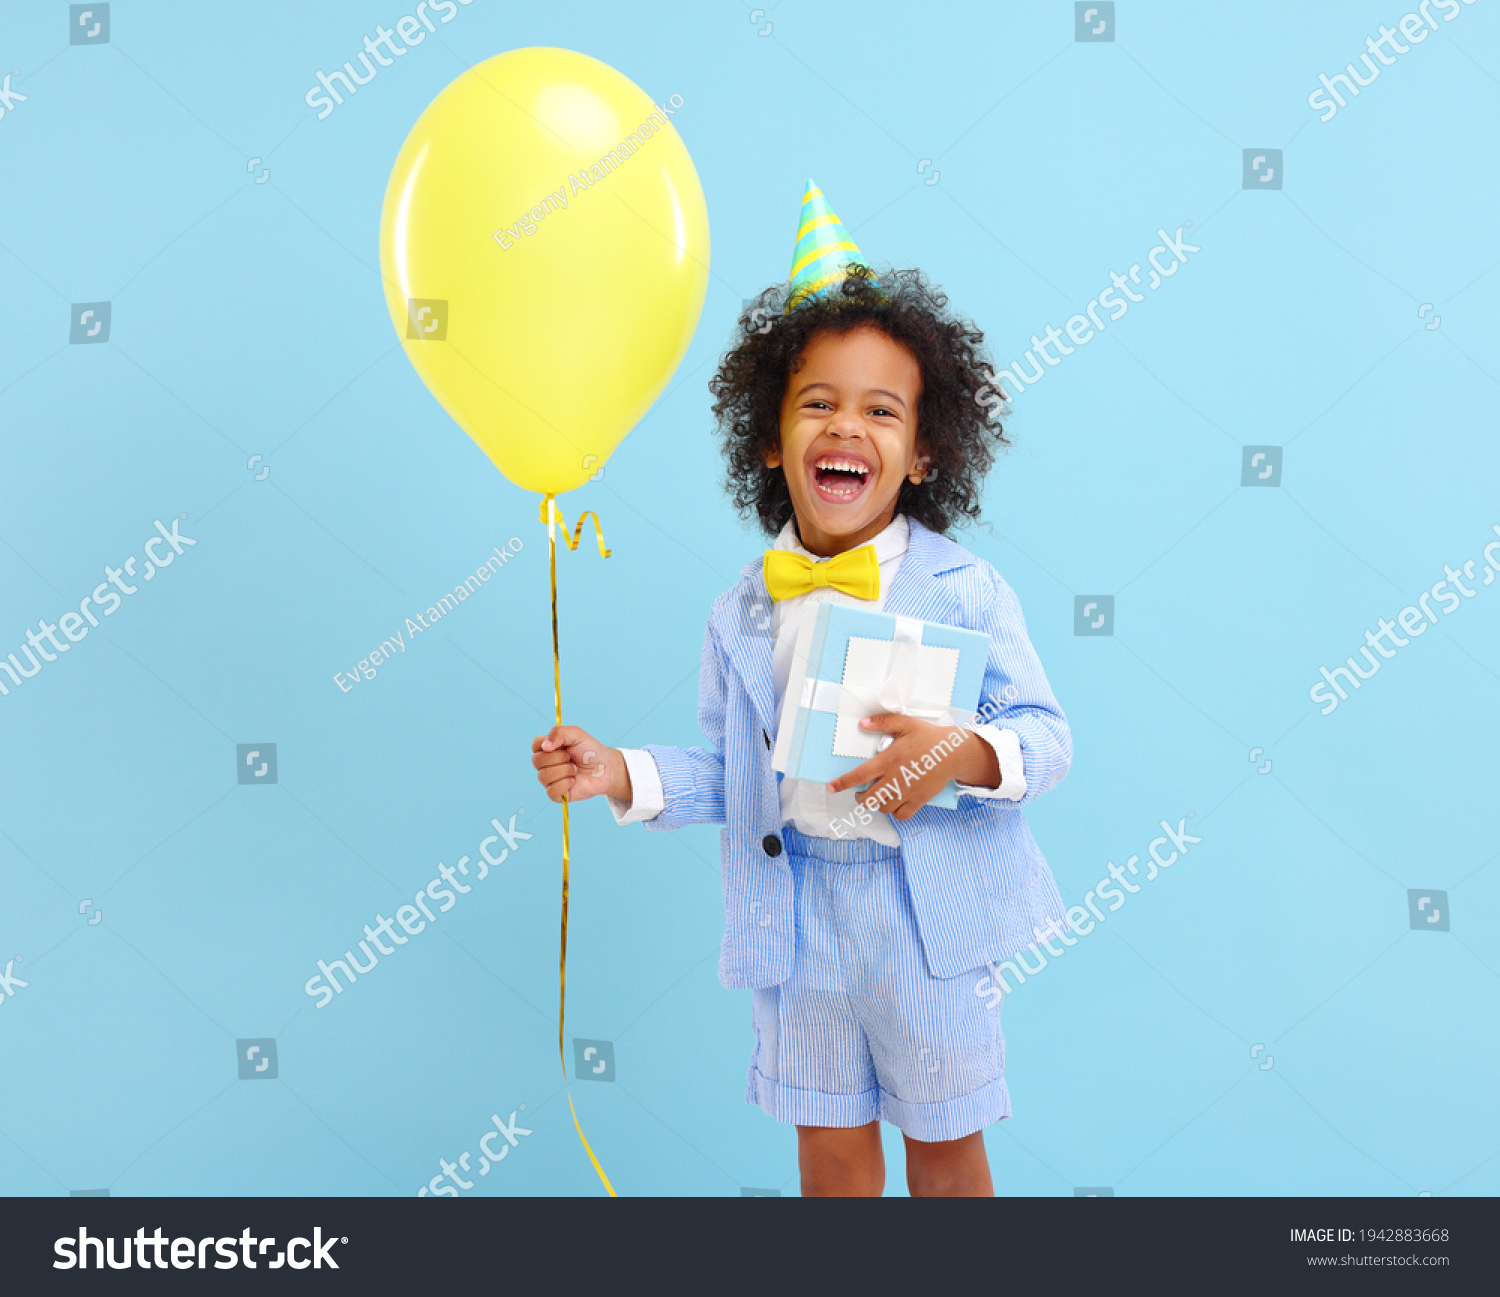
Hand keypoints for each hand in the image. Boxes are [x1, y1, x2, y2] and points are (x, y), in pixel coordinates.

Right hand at [531, 725, 630, 803]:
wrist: (605, 768)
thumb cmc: (590, 751)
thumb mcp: (577, 735)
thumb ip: (559, 733)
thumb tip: (545, 746)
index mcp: (548, 748)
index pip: (535, 745)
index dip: (546, 745)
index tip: (562, 745)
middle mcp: (546, 764)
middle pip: (537, 761)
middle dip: (559, 758)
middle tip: (572, 758)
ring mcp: (550, 779)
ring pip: (544, 776)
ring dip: (564, 771)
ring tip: (575, 769)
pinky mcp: (556, 794)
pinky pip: (551, 791)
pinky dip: (565, 784)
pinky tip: (574, 781)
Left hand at [826, 714, 998, 821]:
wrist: (954, 753)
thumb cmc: (929, 737)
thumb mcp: (906, 724)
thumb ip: (883, 722)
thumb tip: (863, 723)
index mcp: (889, 760)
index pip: (860, 775)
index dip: (843, 783)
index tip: (831, 788)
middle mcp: (896, 778)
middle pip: (870, 798)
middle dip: (861, 798)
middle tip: (861, 794)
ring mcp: (908, 791)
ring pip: (884, 808)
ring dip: (877, 805)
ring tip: (879, 797)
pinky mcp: (919, 800)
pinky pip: (901, 815)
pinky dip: (895, 813)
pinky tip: (894, 804)